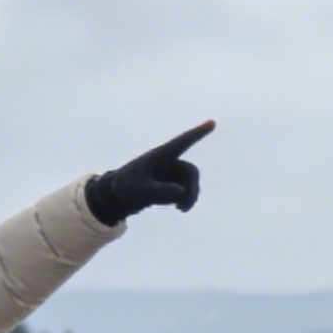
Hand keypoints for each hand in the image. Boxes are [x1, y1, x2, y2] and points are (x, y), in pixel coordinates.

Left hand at [84, 120, 213, 224]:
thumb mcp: (140, 190)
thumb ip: (160, 191)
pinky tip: (178, 207)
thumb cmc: (127, 187)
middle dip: (191, 190)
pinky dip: (185, 200)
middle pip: (191, 172)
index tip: (212, 122)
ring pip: (191, 184)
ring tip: (181, 209)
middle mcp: (170, 162)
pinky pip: (186, 192)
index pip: (182, 142)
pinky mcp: (172, 184)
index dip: (198, 133)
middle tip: (182, 208)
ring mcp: (172, 173)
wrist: (119, 195)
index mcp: (161, 155)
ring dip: (190, 197)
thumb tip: (181, 192)